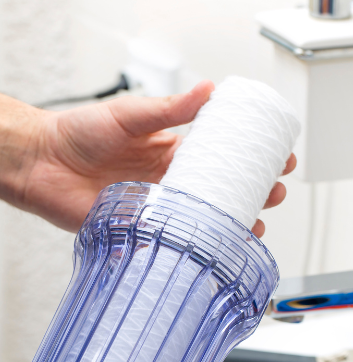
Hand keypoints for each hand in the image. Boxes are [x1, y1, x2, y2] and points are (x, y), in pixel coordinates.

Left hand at [0, 82, 295, 236]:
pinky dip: (197, 245)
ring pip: (204, 219)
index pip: (221, 159)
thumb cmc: (79, 134)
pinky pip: (176, 239)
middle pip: (220, 192)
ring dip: (232, 223)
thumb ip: (168, 109)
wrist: (42, 163)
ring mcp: (160, 207)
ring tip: (255, 223)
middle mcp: (171, 182)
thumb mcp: (130, 115)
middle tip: (276, 192)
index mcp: (172, 153)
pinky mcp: (143, 229)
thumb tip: (208, 91)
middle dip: (253, 193)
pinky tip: (217, 247)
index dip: (250, 160)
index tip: (278, 159)